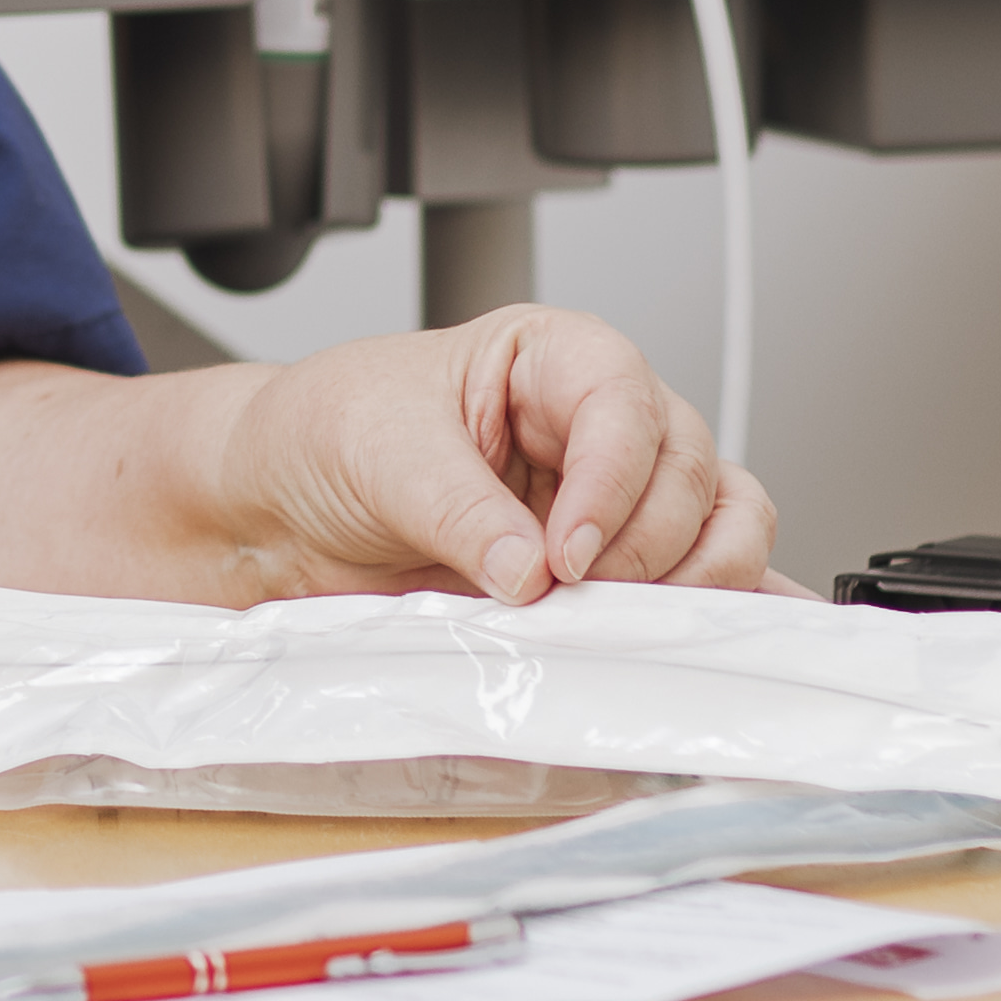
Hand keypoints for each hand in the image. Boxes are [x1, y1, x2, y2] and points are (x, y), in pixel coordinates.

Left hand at [208, 305, 774, 604]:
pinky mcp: (611, 567)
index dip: (613, 478)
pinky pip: (702, 577)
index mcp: (548, 359)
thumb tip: (528, 572)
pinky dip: (721, 607)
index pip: (624, 400)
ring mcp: (614, 498)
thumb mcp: (378, 454)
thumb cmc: (324, 437)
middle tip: (577, 597)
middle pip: (690, 468)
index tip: (566, 552)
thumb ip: (458, 511)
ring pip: (719, 519)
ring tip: (619, 623)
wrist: (279, 507)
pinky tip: (714, 640)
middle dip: (648, 542)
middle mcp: (596, 425)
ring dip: (692, 579)